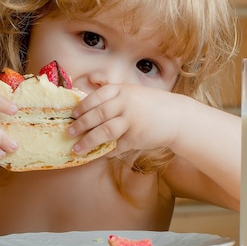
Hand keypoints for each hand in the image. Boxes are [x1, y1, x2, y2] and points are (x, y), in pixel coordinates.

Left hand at [68, 84, 186, 154]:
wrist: (177, 116)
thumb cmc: (152, 105)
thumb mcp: (133, 94)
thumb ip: (114, 99)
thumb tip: (88, 110)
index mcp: (123, 91)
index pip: (97, 97)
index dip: (83, 106)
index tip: (72, 114)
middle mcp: (126, 104)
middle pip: (97, 115)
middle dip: (80, 125)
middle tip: (69, 132)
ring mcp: (131, 121)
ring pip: (104, 131)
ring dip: (88, 141)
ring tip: (77, 149)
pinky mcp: (137, 137)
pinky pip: (117, 146)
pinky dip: (107, 151)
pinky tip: (100, 154)